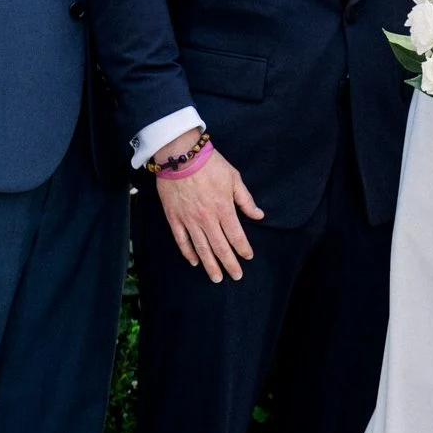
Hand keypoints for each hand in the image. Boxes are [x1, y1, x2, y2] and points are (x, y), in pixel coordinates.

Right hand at [157, 147, 263, 280]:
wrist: (179, 154)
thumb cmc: (209, 163)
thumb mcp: (234, 178)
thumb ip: (245, 200)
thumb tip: (259, 215)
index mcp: (223, 208)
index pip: (236, 235)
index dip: (243, 249)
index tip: (248, 257)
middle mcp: (207, 218)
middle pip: (220, 247)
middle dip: (229, 263)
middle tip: (236, 276)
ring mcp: (189, 219)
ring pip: (201, 248)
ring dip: (210, 265)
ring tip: (216, 278)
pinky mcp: (174, 217)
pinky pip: (181, 240)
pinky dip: (188, 253)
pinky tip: (194, 262)